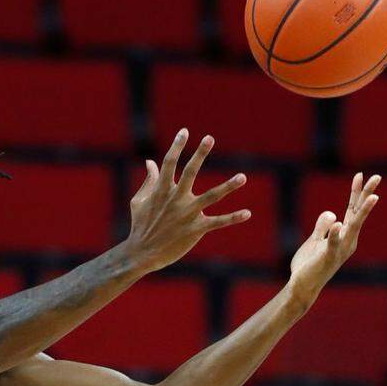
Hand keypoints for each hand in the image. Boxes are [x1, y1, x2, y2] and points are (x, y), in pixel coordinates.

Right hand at [124, 128, 250, 273]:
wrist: (142, 253)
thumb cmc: (140, 225)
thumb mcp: (139, 201)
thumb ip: (148, 181)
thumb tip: (150, 162)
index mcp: (161, 190)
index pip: (169, 164)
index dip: (176, 147)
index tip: (184, 132)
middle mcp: (176, 199)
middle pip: (189, 172)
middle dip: (199, 155)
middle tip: (209, 138)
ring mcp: (187, 213)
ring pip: (211, 196)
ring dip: (228, 186)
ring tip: (243, 177)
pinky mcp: (196, 229)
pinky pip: (218, 222)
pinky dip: (232, 218)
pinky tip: (247, 213)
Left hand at [288, 173, 380, 306]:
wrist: (302, 286)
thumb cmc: (309, 265)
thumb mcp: (315, 241)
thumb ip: (322, 227)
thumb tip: (332, 214)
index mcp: (344, 235)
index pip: (352, 210)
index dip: (356, 193)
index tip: (360, 175)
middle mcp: (347, 241)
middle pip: (358, 214)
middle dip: (367, 195)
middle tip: (377, 177)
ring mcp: (340, 249)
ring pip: (354, 226)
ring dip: (363, 211)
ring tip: (373, 197)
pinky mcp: (328, 257)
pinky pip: (333, 243)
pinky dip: (335, 233)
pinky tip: (338, 222)